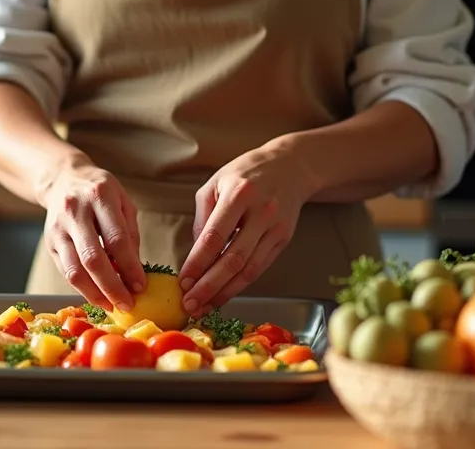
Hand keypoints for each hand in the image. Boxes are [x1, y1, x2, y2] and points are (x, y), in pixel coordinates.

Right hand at [36, 155, 146, 310]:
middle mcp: (75, 211)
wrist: (63, 179)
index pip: (116, 238)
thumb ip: (130, 233)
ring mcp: (58, 228)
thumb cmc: (100, 192)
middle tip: (127, 304)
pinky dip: (82, 288)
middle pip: (93, 258)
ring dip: (94, 293)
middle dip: (112, 286)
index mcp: (99, 196)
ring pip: (74, 270)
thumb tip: (135, 271)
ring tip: (111, 305)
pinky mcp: (49, 242)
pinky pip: (66, 271)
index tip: (140, 286)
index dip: (129, 266)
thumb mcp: (123, 201)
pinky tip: (97, 295)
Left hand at [178, 142, 314, 314]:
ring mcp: (275, 228)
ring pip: (248, 269)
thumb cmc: (246, 173)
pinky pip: (260, 267)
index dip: (197, 263)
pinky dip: (240, 285)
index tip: (183, 282)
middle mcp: (261, 212)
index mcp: (239, 194)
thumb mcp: (216, 183)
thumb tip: (194, 255)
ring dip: (224, 292)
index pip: (214, 236)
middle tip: (190, 304)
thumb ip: (203, 217)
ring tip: (204, 307)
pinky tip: (224, 294)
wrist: (291, 166)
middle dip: (209, 286)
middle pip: (233, 259)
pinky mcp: (284, 239)